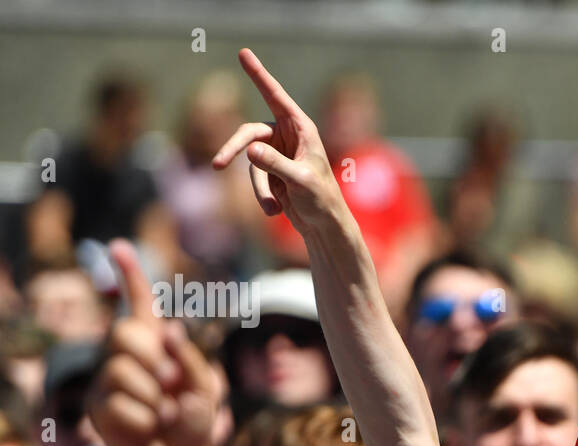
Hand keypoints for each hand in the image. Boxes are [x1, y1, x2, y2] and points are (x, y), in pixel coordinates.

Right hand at [89, 241, 218, 445]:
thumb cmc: (196, 425)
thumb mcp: (207, 388)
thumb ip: (192, 359)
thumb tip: (170, 330)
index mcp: (156, 347)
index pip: (140, 306)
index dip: (131, 277)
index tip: (121, 247)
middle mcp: (126, 359)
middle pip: (122, 333)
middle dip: (151, 358)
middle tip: (170, 386)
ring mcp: (108, 384)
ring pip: (118, 371)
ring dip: (152, 398)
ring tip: (164, 417)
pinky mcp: (99, 411)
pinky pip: (116, 404)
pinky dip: (143, 421)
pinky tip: (149, 431)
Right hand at [211, 49, 343, 234]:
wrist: (324, 226)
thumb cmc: (321, 199)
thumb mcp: (300, 181)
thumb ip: (276, 164)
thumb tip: (249, 149)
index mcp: (301, 129)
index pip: (275, 96)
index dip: (258, 74)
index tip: (243, 52)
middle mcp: (287, 136)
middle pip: (249, 134)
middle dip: (233, 149)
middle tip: (217, 164)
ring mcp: (276, 153)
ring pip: (251, 163)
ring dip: (260, 188)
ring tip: (274, 209)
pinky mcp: (270, 170)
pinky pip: (256, 179)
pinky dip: (263, 197)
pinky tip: (277, 211)